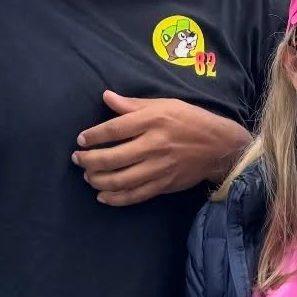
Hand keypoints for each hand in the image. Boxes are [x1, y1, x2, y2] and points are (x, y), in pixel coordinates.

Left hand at [75, 93, 250, 205]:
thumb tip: (106, 97)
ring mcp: (159, 168)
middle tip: (78, 159)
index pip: (114, 129)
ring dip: (98, 180)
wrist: (219, 146)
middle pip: (112, 157)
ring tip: (88, 176)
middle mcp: (154, 145)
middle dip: (89, 160)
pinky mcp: (164, 185)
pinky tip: (103, 196)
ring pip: (120, 180)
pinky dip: (115, 198)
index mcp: (153, 121)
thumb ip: (133, 104)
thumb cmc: (189, 120)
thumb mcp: (165, 104)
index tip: (81, 140)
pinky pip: (135, 195)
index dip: (93, 136)